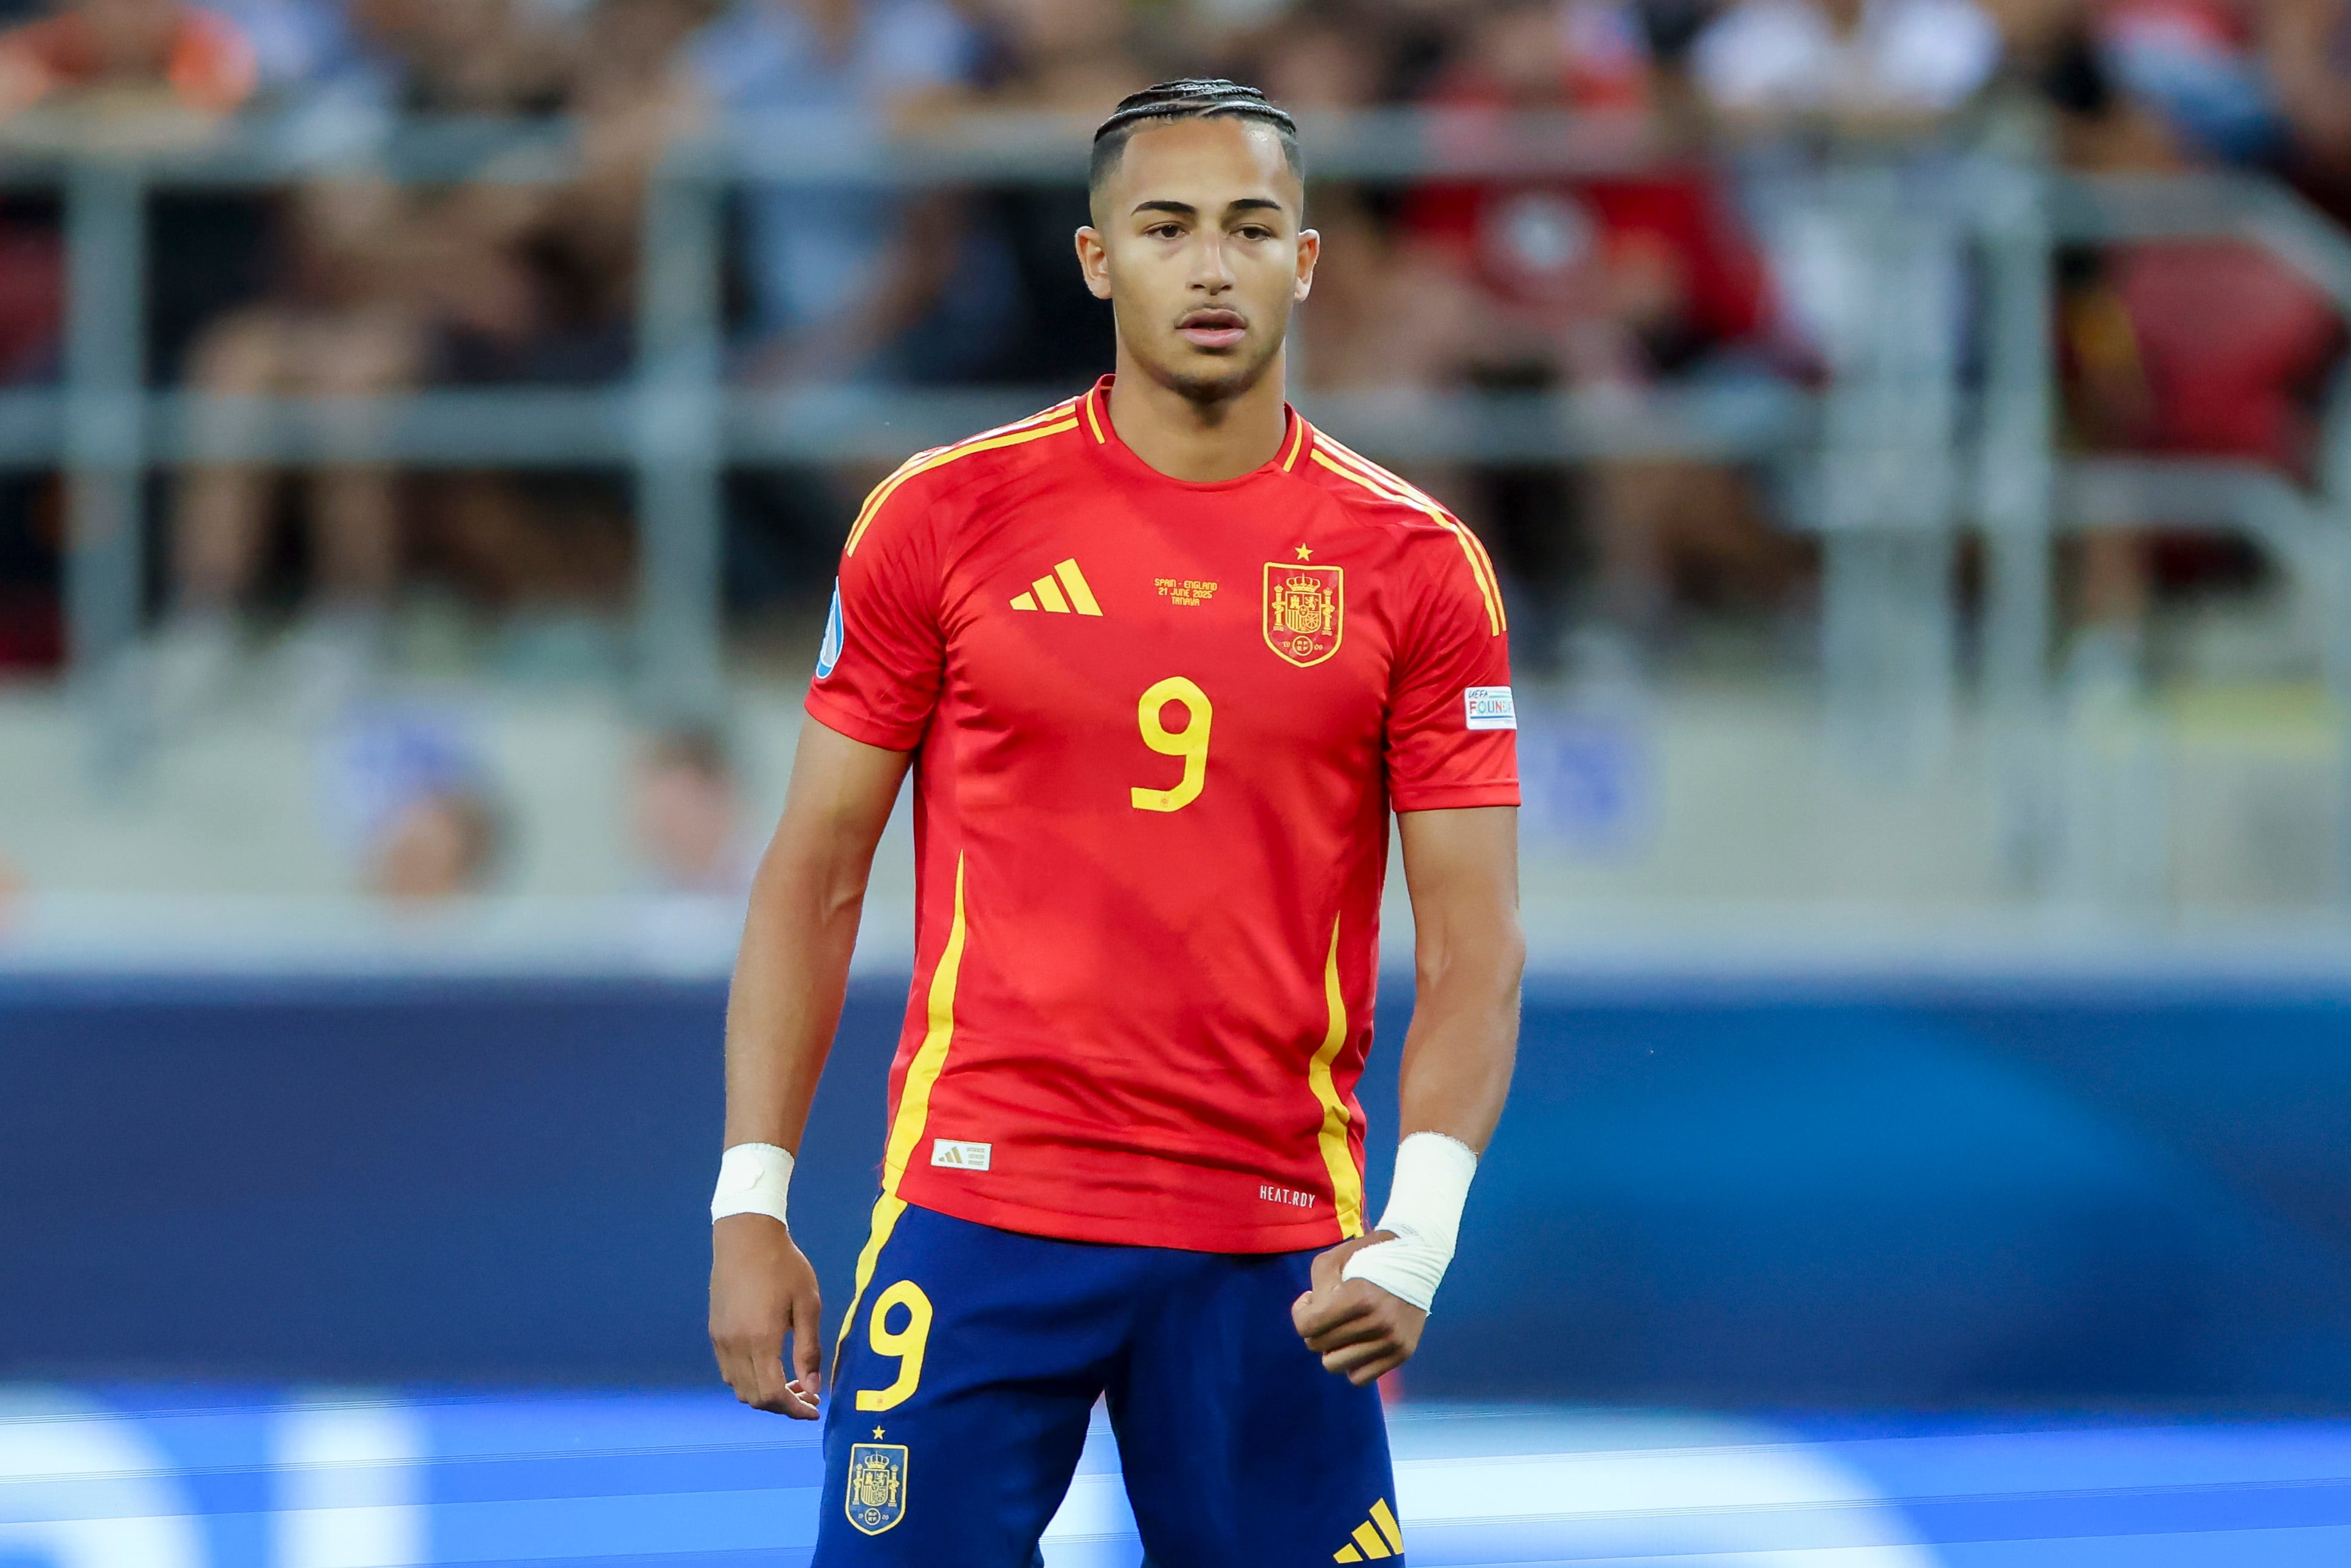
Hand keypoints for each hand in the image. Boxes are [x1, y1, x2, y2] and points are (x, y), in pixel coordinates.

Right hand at [710, 1213, 823, 1417]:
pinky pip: (729, 1371)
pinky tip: (769, 1365)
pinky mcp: (714, 1332)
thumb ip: (809, 1349)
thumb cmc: (784, 1266)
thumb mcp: (807, 1304)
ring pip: (739, 1388)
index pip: (773, 1394)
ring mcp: (721, 1340)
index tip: (814, 1410)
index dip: (794, 1410)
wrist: (746, 1237)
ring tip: (790, 1381)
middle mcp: (735, 1345)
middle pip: (754, 1398)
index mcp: (761, 1339)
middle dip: (782, 1406)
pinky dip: (749, 1380)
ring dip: (764, 1394)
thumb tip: (813, 1387)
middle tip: (807, 1394)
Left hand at [1290, 1230, 1427, 1386]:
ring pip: (1334, 1365)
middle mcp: (1378, 1322)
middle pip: (1318, 1345)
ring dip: (1332, 1348)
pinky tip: (1355, 1343)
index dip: (1300, 1312)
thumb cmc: (1368, 1257)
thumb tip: (1310, 1319)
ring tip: (1341, 1329)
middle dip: (1316, 1328)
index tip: (1310, 1300)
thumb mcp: (1334, 1259)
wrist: (1418, 1260)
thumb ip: (1316, 1288)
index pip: (1308, 1326)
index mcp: (1359, 1296)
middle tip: (1328, 1312)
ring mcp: (1392, 1341)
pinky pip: (1360, 1377)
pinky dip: (1352, 1363)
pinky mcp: (1402, 1353)